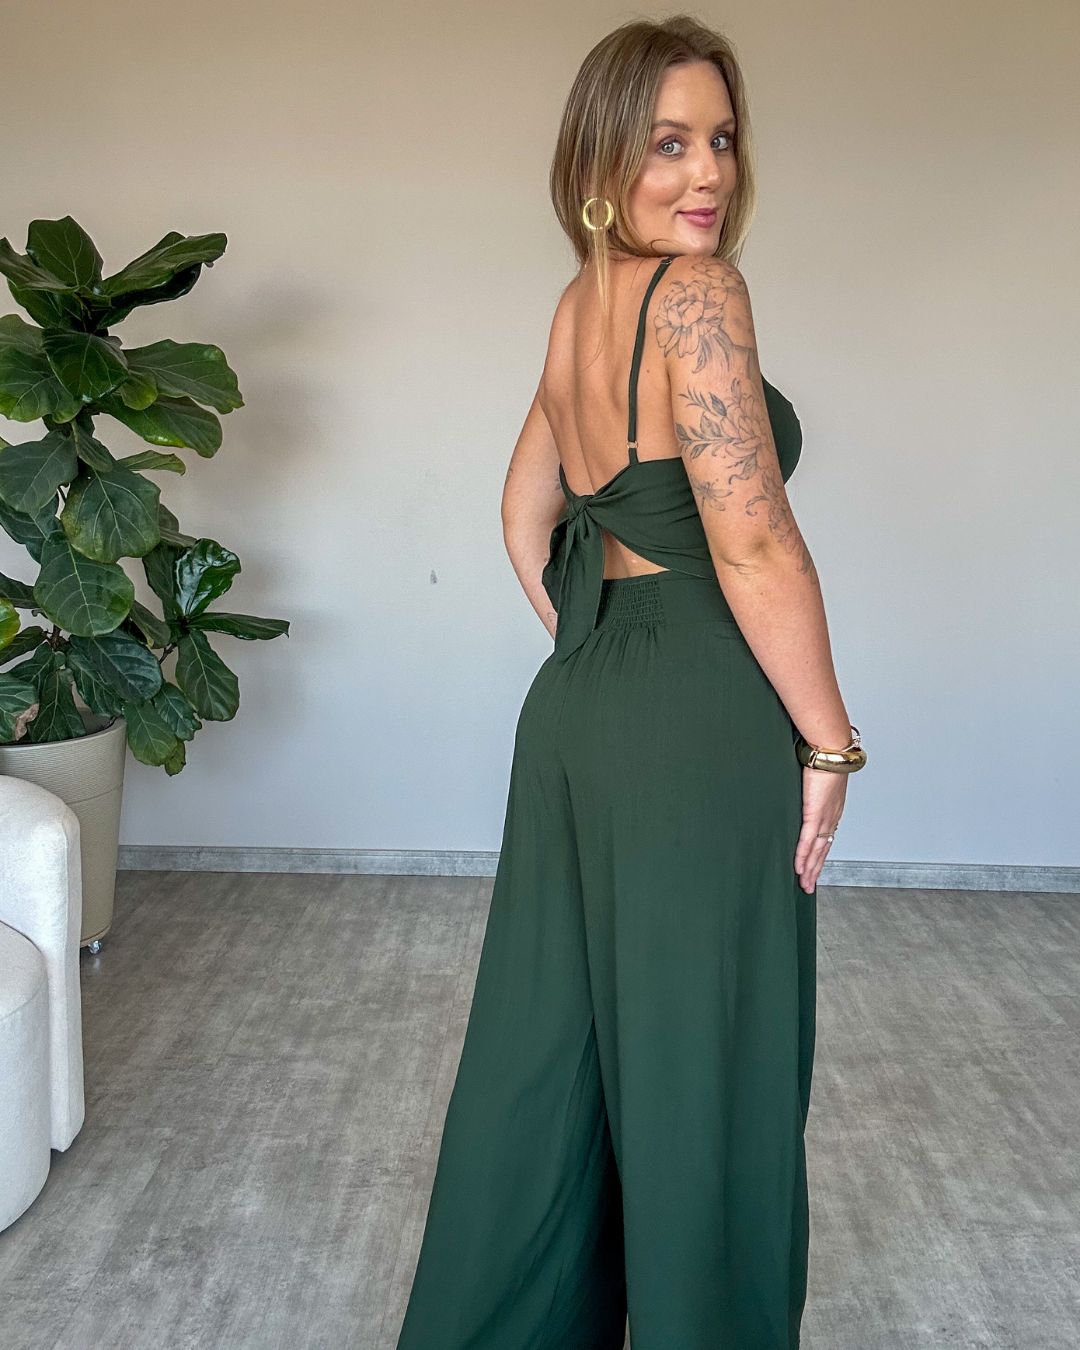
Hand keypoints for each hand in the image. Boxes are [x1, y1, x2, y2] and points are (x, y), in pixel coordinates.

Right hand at [794, 765, 847, 893]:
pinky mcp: (815, 814)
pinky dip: (802, 856)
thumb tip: (801, 786)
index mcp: (833, 809)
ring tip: (803, 885)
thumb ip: (810, 786)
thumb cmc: (825, 757)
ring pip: (816, 851)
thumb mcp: (818, 776)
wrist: (831, 750)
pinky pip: (807, 841)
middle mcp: (831, 817)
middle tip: (808, 886)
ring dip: (809, 869)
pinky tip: (797, 868)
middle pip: (823, 850)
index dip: (820, 855)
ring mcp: (823, 817)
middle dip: (815, 870)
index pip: (827, 838)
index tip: (815, 866)